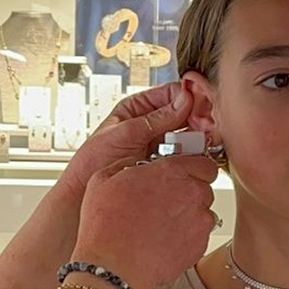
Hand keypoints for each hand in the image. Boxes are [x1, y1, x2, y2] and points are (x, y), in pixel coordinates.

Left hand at [57, 82, 193, 199]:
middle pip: (185, 113)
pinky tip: (196, 154)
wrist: (85, 194)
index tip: (199, 104)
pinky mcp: (167, 163)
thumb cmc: (93, 162)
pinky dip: (194, 153)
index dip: (187, 97)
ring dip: (197, 136)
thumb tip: (184, 100)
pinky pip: (187, 154)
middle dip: (197, 117)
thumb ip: (155, 118)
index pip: (171, 94)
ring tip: (200, 141)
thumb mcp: (125, 134)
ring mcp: (161, 144)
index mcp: (138, 108)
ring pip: (189, 133)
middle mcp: (151, 124)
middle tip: (204, 125)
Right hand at [71, 154, 218, 288]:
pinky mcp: (200, 244)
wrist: (113, 267)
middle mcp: (191, 193)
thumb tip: (138, 164)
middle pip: (204, 187)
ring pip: (204, 212)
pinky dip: (188, 236)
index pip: (203, 163)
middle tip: (166, 202)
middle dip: (189, 192)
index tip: (184, 176)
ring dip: (189, 214)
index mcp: (170, 172)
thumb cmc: (105, 226)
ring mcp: (199, 220)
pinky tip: (164, 240)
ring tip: (162, 225)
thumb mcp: (104, 179)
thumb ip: (128, 164)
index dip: (194, 169)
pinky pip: (200, 235)